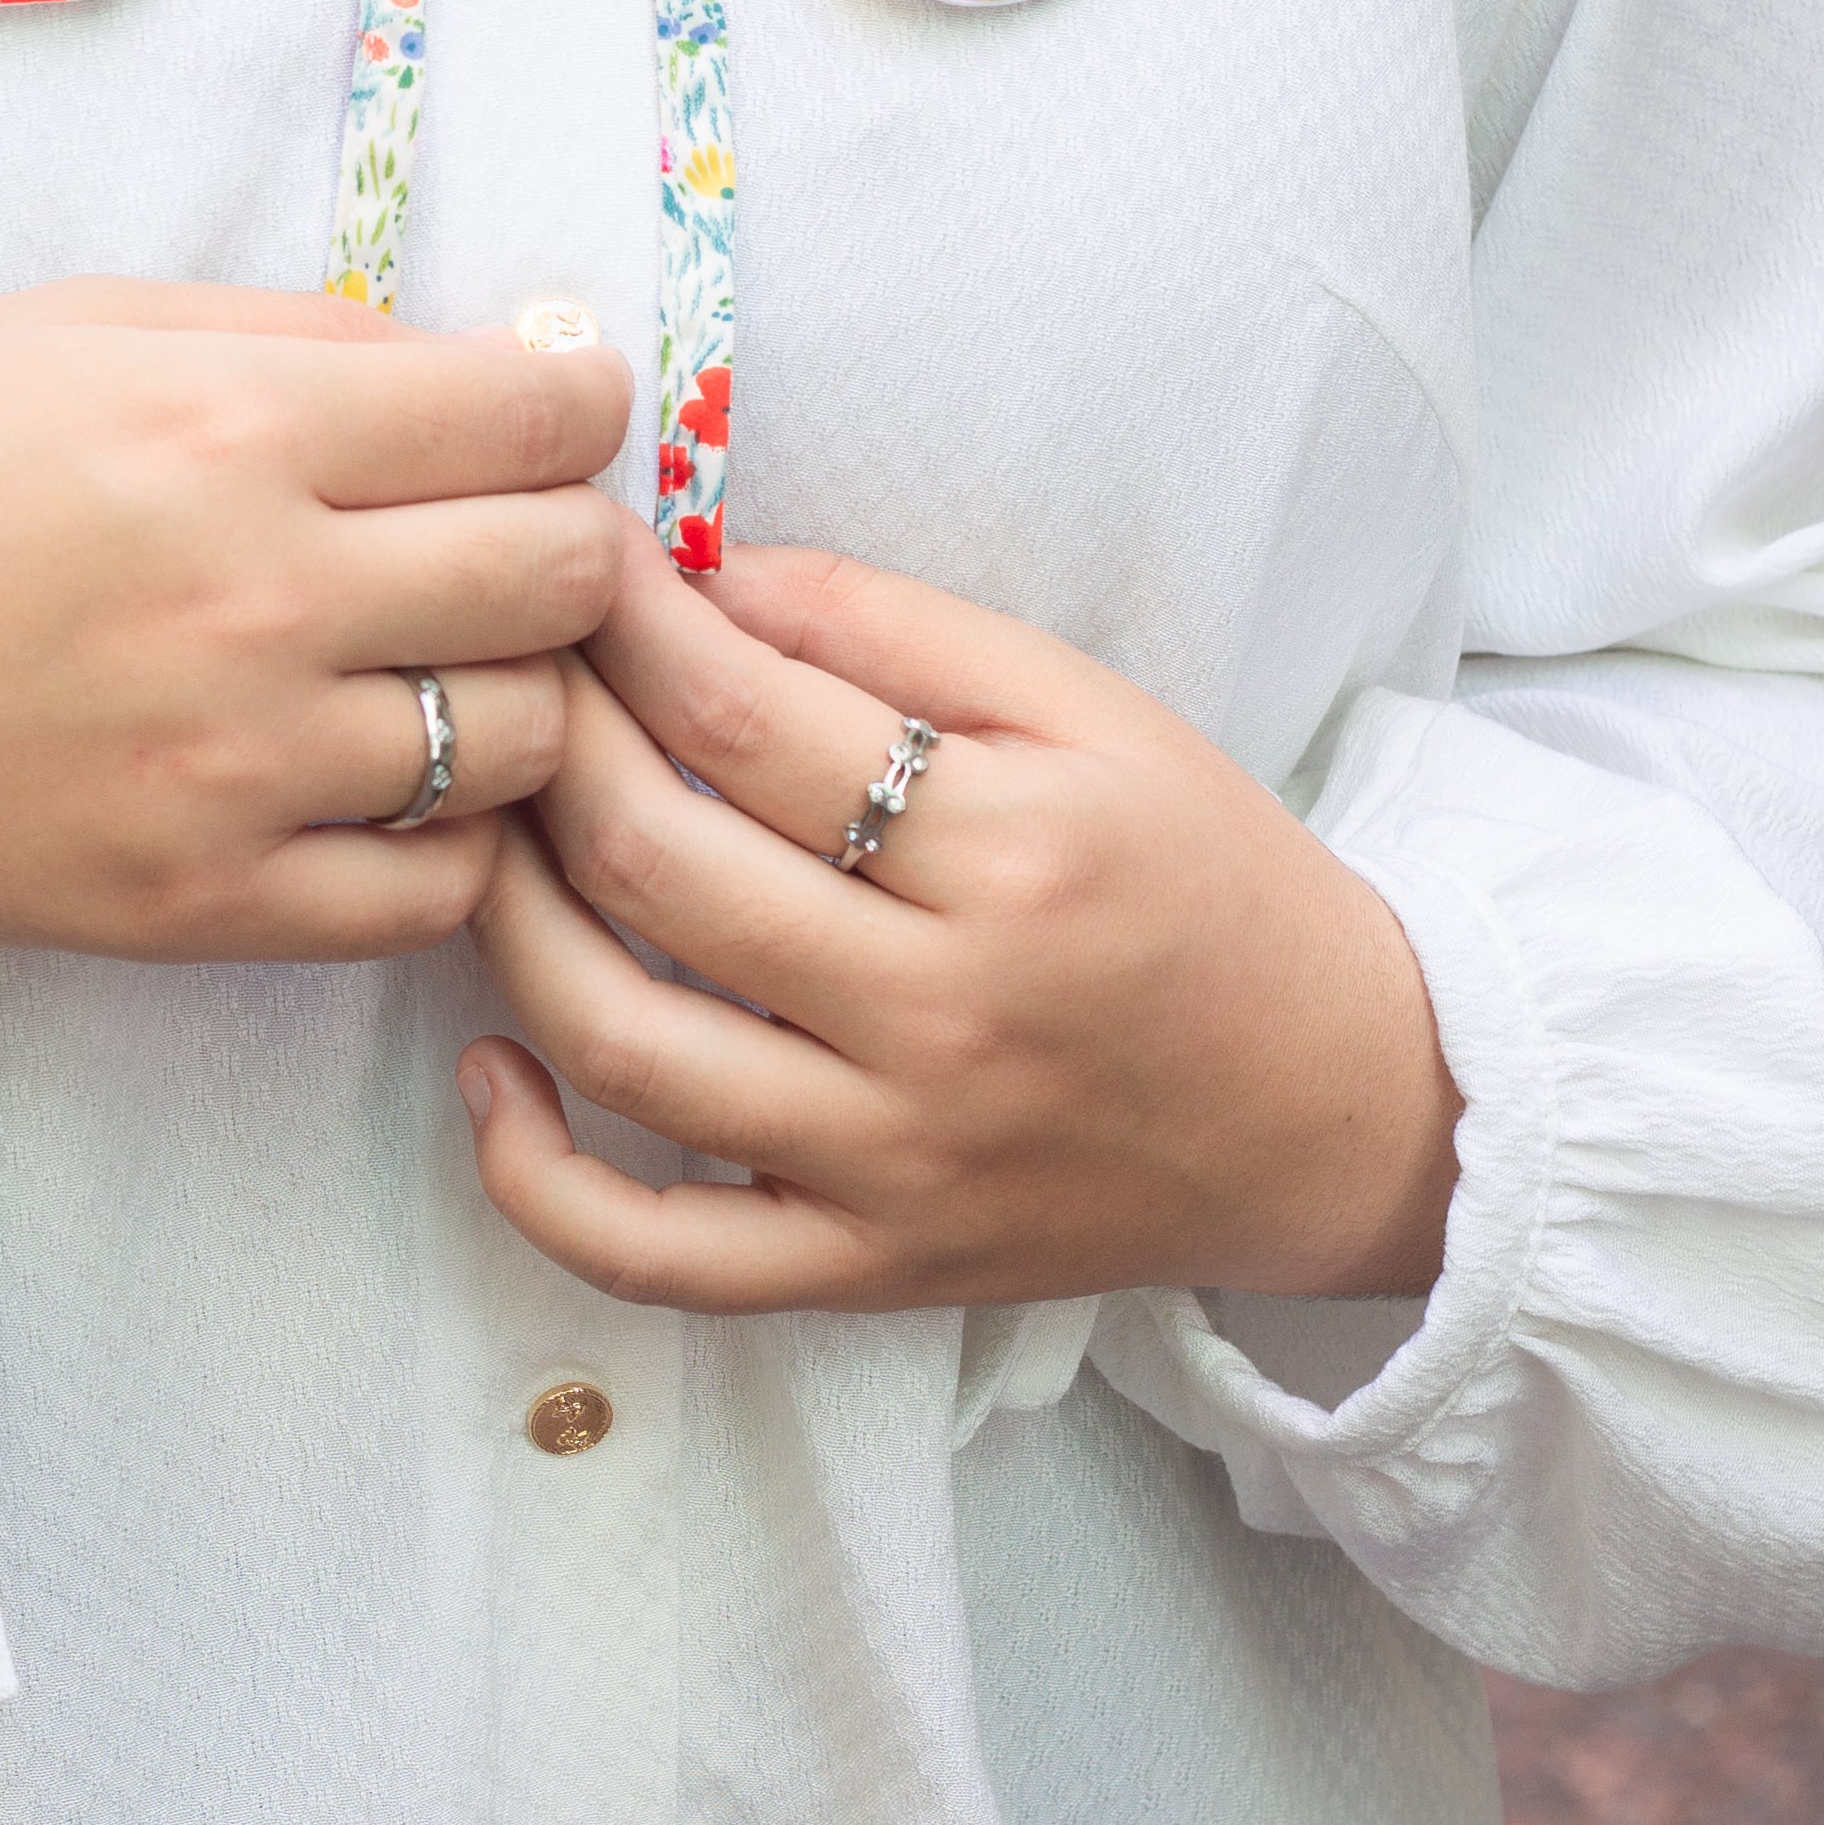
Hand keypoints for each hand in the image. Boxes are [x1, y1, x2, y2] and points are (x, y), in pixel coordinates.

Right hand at [0, 277, 629, 956]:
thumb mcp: (74, 328)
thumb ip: (296, 337)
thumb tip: (493, 362)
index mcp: (227, 425)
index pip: (535, 415)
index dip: (581, 403)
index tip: (562, 410)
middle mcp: (255, 596)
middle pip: (568, 573)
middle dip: (572, 539)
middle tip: (514, 533)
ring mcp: (234, 767)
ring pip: (528, 738)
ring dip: (517, 691)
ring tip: (442, 658)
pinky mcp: (198, 905)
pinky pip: (434, 888)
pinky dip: (448, 834)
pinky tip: (387, 777)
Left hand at [461, 531, 1460, 1309]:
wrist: (1337, 1105)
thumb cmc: (1205, 879)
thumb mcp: (1090, 710)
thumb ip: (889, 626)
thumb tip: (699, 575)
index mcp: (1010, 850)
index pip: (740, 713)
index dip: (620, 617)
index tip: (564, 556)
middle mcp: (945, 1015)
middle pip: (655, 861)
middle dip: (546, 736)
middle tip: (511, 669)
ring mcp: (894, 1162)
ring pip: (620, 1040)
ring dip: (506, 914)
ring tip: (486, 829)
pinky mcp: (866, 1268)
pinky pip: (653, 1255)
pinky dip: (533, 1176)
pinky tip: (490, 1066)